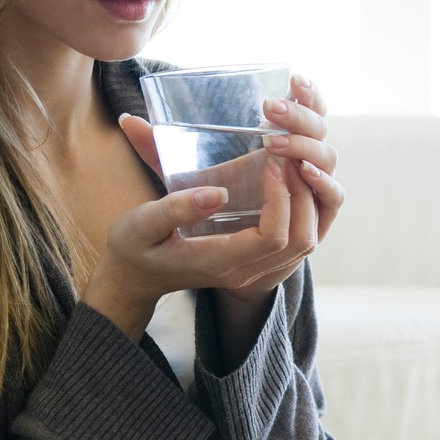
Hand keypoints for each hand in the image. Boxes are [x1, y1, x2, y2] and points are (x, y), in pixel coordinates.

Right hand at [90, 75, 343, 336]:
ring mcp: (252, 271)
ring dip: (306, 204)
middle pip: (299, 241)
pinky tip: (288, 182)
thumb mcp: (141, 224)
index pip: (273, 237)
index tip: (271, 165)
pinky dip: (300, 212)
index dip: (281, 199)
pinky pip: (294, 243)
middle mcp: (243, 272)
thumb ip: (176, 209)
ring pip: (303, 244)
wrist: (132, 279)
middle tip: (290, 159)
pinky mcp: (254, 263)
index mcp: (219, 262)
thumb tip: (219, 192)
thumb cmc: (134, 249)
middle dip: (302, 197)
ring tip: (292, 166)